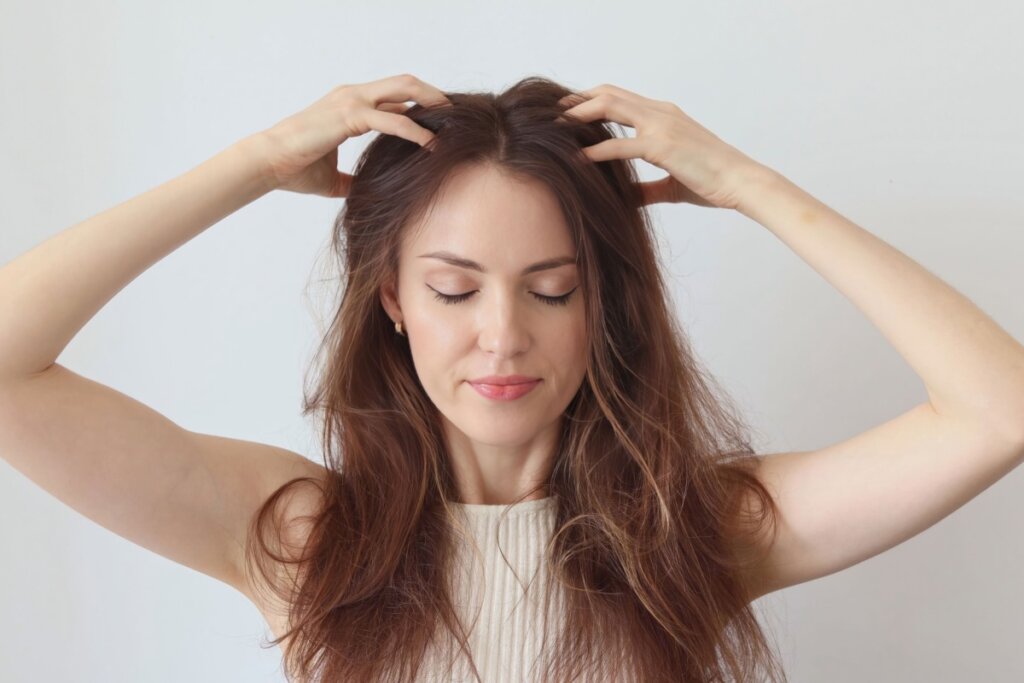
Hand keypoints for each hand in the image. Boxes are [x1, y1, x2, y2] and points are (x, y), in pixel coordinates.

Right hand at [255, 74, 450, 196]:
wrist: (269, 163)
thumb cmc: (295, 168)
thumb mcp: (333, 178)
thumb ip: (352, 179)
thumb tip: (366, 194)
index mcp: (350, 104)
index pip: (393, 97)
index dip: (419, 106)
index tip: (441, 123)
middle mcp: (352, 95)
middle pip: (404, 84)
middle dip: (432, 96)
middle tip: (455, 115)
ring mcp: (351, 101)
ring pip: (403, 91)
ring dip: (431, 105)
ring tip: (453, 124)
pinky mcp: (349, 115)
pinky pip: (392, 119)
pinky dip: (416, 130)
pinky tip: (432, 144)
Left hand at [558, 84, 768, 209]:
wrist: (741, 182)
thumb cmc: (712, 182)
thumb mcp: (672, 183)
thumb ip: (646, 188)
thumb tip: (625, 198)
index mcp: (664, 116)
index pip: (620, 97)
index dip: (591, 100)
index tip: (569, 112)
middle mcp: (661, 113)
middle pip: (609, 94)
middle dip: (578, 101)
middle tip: (552, 113)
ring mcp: (661, 126)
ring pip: (611, 108)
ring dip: (580, 115)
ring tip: (556, 127)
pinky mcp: (662, 145)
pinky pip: (620, 144)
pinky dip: (595, 150)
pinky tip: (577, 158)